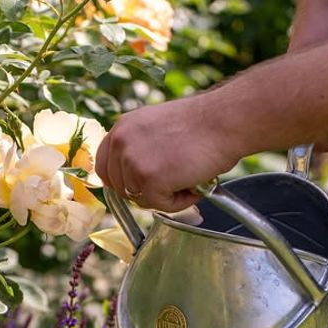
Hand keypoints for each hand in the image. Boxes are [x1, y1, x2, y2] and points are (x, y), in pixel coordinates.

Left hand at [95, 95, 241, 211]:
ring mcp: (132, 161)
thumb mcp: (156, 128)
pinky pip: (158, 205)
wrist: (223, 121)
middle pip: (119, 188)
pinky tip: (192, 185)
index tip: (139, 186)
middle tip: (172, 182)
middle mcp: (121, 142)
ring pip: (140, 199)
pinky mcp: (148, 179)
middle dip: (144, 191)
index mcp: (122, 128)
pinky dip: (178, 202)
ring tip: (187, 179)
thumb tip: (135, 176)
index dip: (122, 182)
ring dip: (164, 196)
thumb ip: (139, 147)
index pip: (104, 166)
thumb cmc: (202, 125)